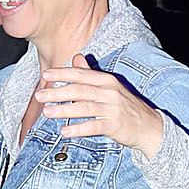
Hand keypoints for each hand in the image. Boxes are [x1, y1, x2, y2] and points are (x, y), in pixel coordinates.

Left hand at [35, 60, 164, 154]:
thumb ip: (91, 73)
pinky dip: (78, 129)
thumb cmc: (126, 106)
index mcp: (106, 80)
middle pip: (79, 90)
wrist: (149, 126)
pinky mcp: (114, 125)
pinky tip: (64, 131)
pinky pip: (93, 126)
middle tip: (39, 95)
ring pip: (84, 107)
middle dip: (57, 92)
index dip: (62, 74)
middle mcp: (109, 92)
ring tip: (47, 112)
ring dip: (64, 110)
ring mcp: (112, 109)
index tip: (45, 75)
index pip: (81, 74)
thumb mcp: (110, 86)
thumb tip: (77, 57)